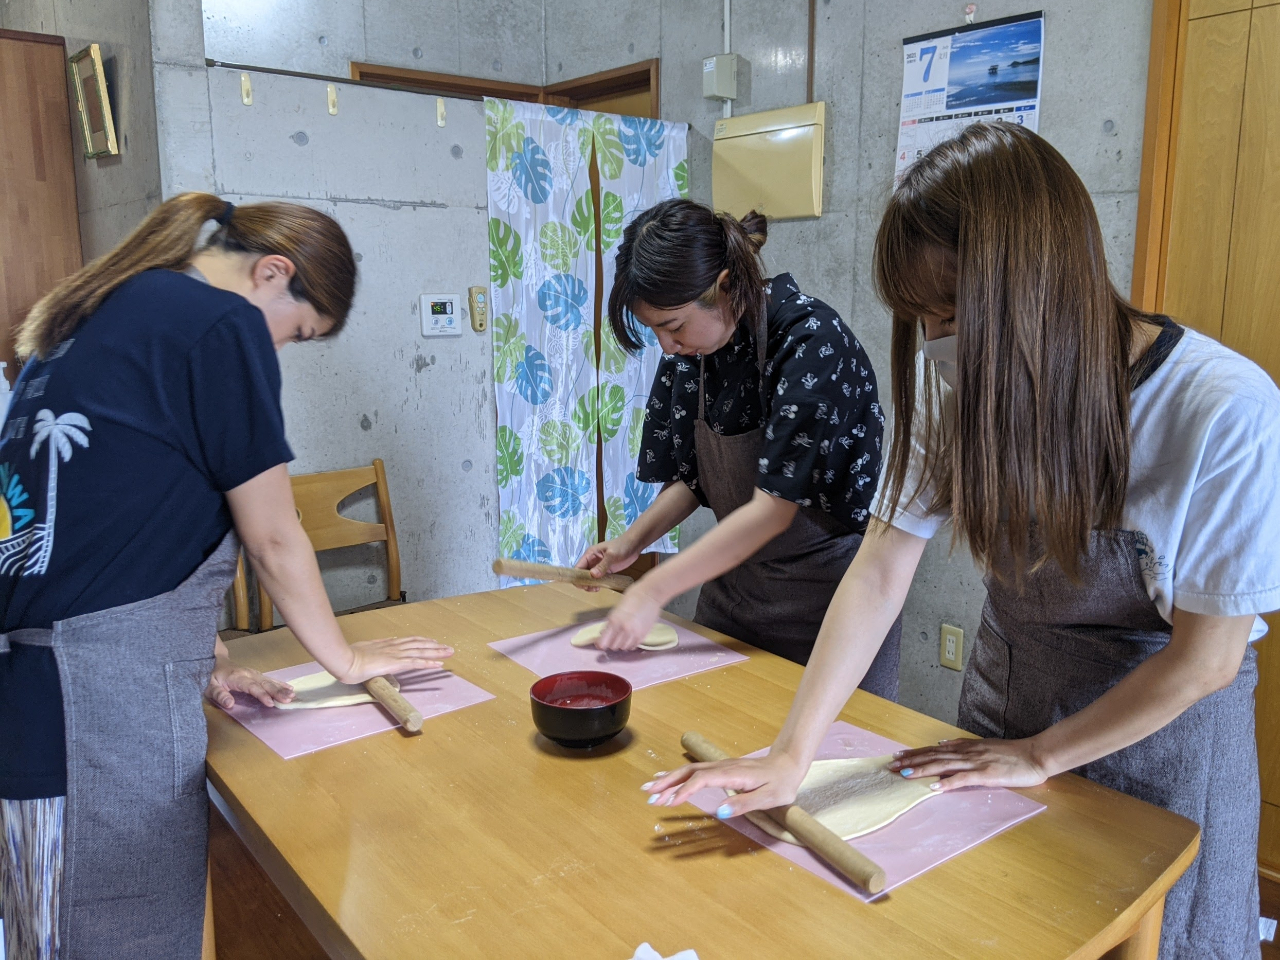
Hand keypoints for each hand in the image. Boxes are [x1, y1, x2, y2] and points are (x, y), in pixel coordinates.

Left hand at [205, 656, 294, 708]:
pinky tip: (290, 688)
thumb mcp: (209, 688)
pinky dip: (280, 683)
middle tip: (288, 699)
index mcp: (237, 677)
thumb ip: (220, 695)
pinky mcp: (256, 674)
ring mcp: (254, 673)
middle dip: (277, 692)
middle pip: (264, 683)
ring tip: (292, 695)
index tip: (271, 703)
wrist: (213, 661)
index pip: (251, 687)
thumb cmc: (210, 677)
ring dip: (281, 688)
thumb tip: (230, 704)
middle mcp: (248, 674)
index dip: (262, 694)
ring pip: (269, 681)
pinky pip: (270, 679)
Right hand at [336, 636, 453, 684]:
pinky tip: (439, 664)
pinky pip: (416, 663)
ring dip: (437, 652)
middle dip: (435, 646)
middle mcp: (395, 647)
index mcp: (387, 644)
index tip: (432, 641)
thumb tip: (386, 643)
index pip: (410, 641)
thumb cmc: (350, 656)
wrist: (345, 660)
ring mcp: (396, 655)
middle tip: (448, 647)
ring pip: (421, 652)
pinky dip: (429, 663)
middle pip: (420, 644)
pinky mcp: (396, 663)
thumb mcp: (365, 648)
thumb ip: (377, 646)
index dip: (422, 641)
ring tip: (449, 652)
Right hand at [574, 538, 640, 590]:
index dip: (577, 576)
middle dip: (584, 582)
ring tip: (596, 589)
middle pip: (582, 574)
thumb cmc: (622, 546)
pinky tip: (600, 587)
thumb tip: (592, 575)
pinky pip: (598, 579)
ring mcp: (599, 566)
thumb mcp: (612, 555)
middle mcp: (592, 561)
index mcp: (590, 554)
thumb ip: (602, 565)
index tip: (582, 585)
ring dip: (590, 584)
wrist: (634, 545)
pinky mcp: (606, 570)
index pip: (578, 566)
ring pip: (589, 578)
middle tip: (590, 588)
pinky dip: (597, 584)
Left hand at [594, 586, 663, 650]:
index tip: (600, 642)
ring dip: (621, 644)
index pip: (603, 642)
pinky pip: (633, 646)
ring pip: (623, 648)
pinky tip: (630, 636)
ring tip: (622, 636)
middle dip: (611, 642)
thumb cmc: (632, 597)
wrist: (650, 595)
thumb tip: (603, 634)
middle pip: (613, 646)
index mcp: (614, 621)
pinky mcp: (643, 635)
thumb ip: (610, 623)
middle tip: (612, 636)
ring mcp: (634, 634)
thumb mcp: (616, 609)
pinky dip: (630, 644)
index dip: (600, 643)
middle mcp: (624, 630)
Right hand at [641, 751, 806, 817]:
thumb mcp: (770, 798)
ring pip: (690, 770)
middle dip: (667, 783)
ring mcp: (721, 766)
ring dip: (669, 779)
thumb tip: (721, 811)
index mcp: (733, 774)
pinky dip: (678, 775)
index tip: (668, 803)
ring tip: (650, 788)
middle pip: (689, 772)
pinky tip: (668, 778)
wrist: (788, 763)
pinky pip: (695, 771)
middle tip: (647, 795)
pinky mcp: (721, 769)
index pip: (702, 780)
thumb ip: (745, 804)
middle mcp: (723, 767)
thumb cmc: (781, 783)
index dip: (684, 791)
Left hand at [887, 737, 1050, 791]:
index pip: (935, 750)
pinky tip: (934, 787)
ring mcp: (976, 763)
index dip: (916, 753)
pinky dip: (948, 783)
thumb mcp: (985, 747)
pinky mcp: (987, 774)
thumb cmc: (1013, 754)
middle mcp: (967, 753)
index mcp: (967, 747)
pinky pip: (964, 779)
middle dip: (912, 761)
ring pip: (943, 765)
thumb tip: (943, 745)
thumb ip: (965, 747)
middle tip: (891, 766)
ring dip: (922, 770)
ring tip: (904, 774)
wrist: (1036, 755)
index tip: (898, 756)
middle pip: (934, 757)